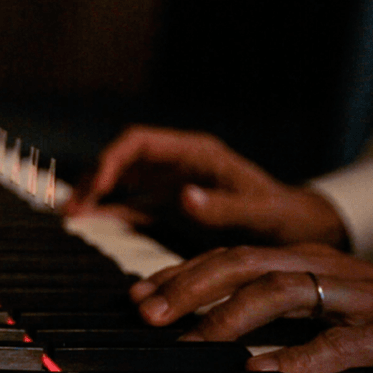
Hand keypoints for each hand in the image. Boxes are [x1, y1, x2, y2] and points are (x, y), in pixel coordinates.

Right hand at [65, 126, 346, 247]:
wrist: (299, 230)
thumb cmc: (283, 217)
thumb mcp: (258, 212)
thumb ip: (222, 207)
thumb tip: (184, 196)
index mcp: (195, 153)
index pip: (139, 142)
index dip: (112, 159)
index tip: (99, 186)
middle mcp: (177, 163)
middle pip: (121, 160)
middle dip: (95, 179)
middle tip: (75, 209)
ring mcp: (170, 183)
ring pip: (119, 180)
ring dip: (96, 195)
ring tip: (72, 217)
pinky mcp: (169, 205)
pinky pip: (129, 204)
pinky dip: (107, 213)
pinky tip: (90, 225)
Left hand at [130, 243, 372, 372]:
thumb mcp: (334, 309)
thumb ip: (280, 311)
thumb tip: (214, 328)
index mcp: (312, 262)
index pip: (233, 257)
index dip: (180, 273)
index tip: (136, 297)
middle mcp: (332, 270)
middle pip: (245, 263)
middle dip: (188, 285)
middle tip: (145, 314)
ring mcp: (366, 298)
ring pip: (283, 291)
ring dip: (228, 315)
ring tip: (188, 340)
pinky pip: (342, 342)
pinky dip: (297, 356)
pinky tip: (259, 372)